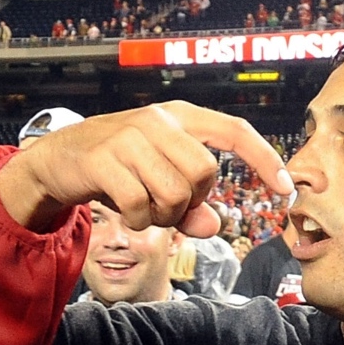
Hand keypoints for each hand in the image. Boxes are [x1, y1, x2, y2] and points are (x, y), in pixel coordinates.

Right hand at [0, 101, 291, 236]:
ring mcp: (130, 137)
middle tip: (168, 204)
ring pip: (176, 193)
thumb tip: (215, 227)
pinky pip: (143, 206)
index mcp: (179, 116)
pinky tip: (126, 209)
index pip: (234, 131)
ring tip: (145, 207)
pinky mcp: (105, 159)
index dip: (264, 158)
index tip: (285, 188)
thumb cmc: (120, 168)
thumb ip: (193, 207)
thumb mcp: (160, 181)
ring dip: (165, 215)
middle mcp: (158, 120)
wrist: (58, 159)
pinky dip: (140, 219)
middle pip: (205, 174)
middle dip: (192, 201)